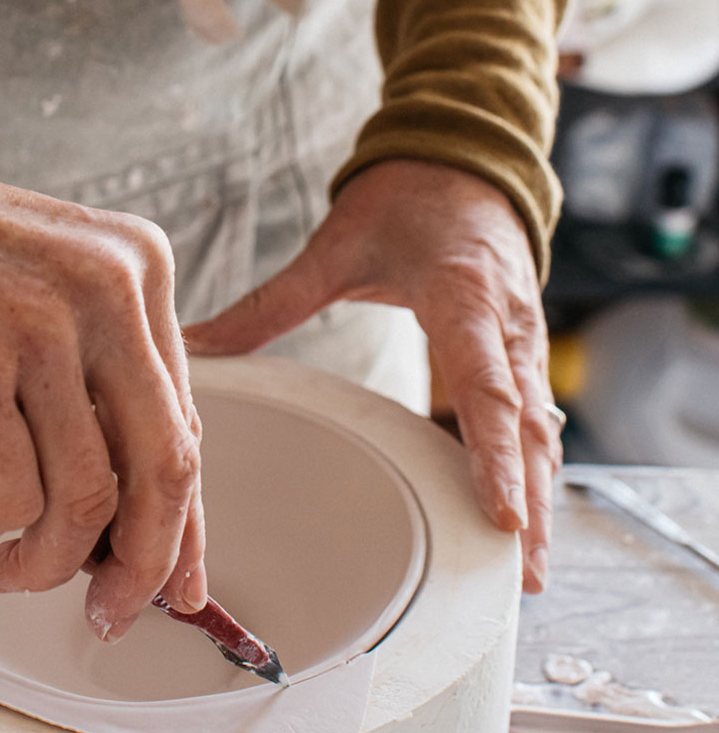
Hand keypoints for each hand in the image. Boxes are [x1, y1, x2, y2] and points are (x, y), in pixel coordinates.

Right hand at [0, 160, 205, 637]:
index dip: (182, 520)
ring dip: (41, 557)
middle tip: (108, 610)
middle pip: (164, 468)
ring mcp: (37, 331)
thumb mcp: (42, 290)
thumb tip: (141, 518)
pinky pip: (8, 505)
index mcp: (136, 266)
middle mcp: (104, 290)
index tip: (175, 579)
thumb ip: (99, 379)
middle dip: (140, 565)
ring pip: (85, 502)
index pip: (186, 421)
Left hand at [183, 159, 558, 592]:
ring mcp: (523, 339)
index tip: (499, 514)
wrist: (463, 156)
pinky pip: (533, 417)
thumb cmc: (405, 199)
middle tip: (524, 576)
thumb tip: (192, 347)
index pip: (484, 386)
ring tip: (529, 572)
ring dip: (539, 498)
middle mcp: (506, 324)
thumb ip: (268, 304)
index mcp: (462, 295)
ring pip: (540, 429)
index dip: (492, 453)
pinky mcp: (522, 349)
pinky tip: (523, 518)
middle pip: (525, 427)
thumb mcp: (335, 246)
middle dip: (528, 502)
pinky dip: (532, 468)